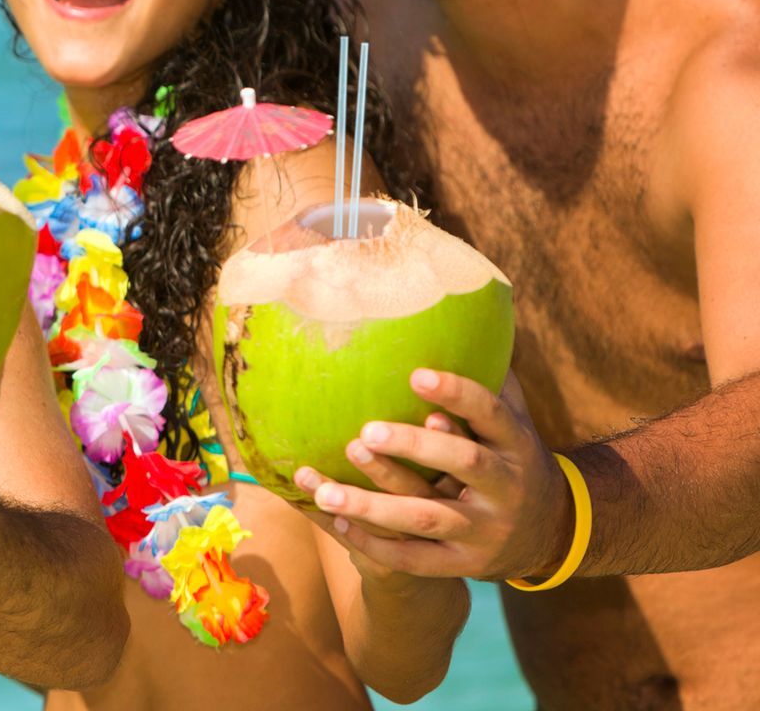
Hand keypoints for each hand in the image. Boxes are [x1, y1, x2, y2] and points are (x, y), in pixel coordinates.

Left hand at [298, 369, 573, 580]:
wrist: (552, 531)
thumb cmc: (512, 457)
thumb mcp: (514, 420)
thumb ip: (490, 378)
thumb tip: (464, 312)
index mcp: (516, 443)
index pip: (490, 413)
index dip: (457, 393)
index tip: (416, 373)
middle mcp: (505, 487)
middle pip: (461, 463)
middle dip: (413, 447)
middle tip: (363, 431)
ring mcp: (486, 530)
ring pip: (426, 517)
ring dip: (373, 505)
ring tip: (324, 490)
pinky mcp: (465, 564)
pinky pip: (416, 559)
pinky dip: (375, 544)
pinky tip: (337, 523)